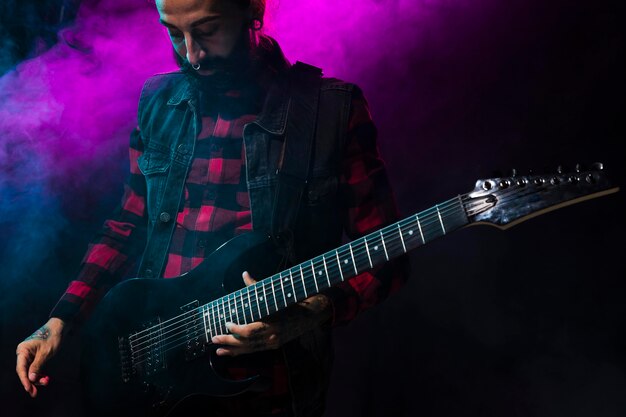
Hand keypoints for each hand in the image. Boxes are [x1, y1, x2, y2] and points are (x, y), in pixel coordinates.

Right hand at [15, 317, 65, 396]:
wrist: (60, 327)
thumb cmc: (52, 337)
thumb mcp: (45, 353)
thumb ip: (37, 366)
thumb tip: (30, 378)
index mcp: (23, 350)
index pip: (21, 368)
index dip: (24, 380)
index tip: (29, 389)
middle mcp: (23, 352)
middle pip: (24, 371)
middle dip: (31, 381)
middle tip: (35, 393)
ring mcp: (29, 354)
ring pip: (30, 370)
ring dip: (37, 378)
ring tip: (46, 382)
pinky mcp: (35, 356)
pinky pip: (35, 367)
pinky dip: (40, 373)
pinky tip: (45, 378)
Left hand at [211, 271, 331, 356]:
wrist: (310, 314)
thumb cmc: (290, 301)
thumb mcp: (274, 294)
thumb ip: (256, 286)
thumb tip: (244, 274)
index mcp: (272, 322)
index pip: (250, 331)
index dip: (236, 330)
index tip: (227, 323)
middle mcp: (272, 335)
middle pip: (247, 342)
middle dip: (229, 341)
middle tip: (214, 338)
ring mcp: (273, 342)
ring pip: (250, 349)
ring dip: (232, 350)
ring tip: (218, 349)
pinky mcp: (274, 345)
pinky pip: (255, 351)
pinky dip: (241, 352)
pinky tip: (230, 352)